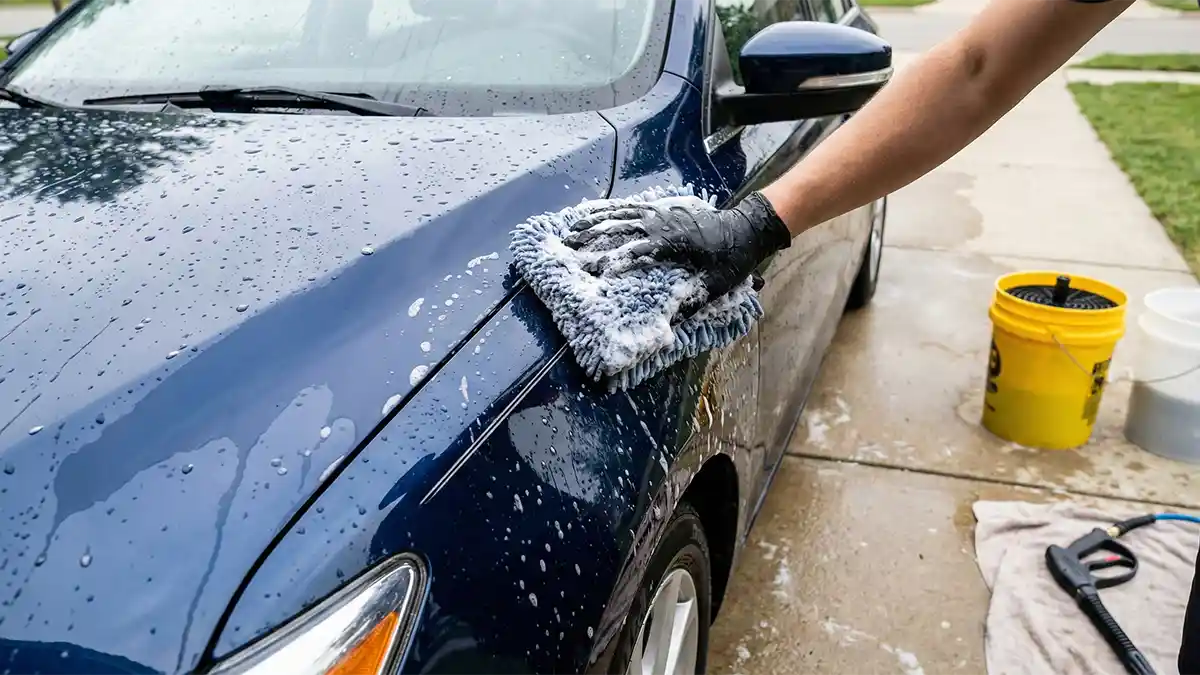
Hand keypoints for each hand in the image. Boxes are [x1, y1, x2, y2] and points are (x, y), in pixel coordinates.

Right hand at [563, 191, 791, 304]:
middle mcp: (663, 224)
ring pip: (621, 214)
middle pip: (621, 227)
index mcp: (674, 242)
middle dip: (594, 238)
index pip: (639, 250)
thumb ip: (692, 303)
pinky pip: (632, 206)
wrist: (747, 228)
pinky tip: (592, 212)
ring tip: (571, 231)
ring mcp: (661, 213)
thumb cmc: (732, 259)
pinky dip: (610, 209)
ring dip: (595, 222)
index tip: (595, 271)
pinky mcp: (662, 209)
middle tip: (570, 250)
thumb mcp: (716, 286)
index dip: (616, 259)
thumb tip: (667, 325)